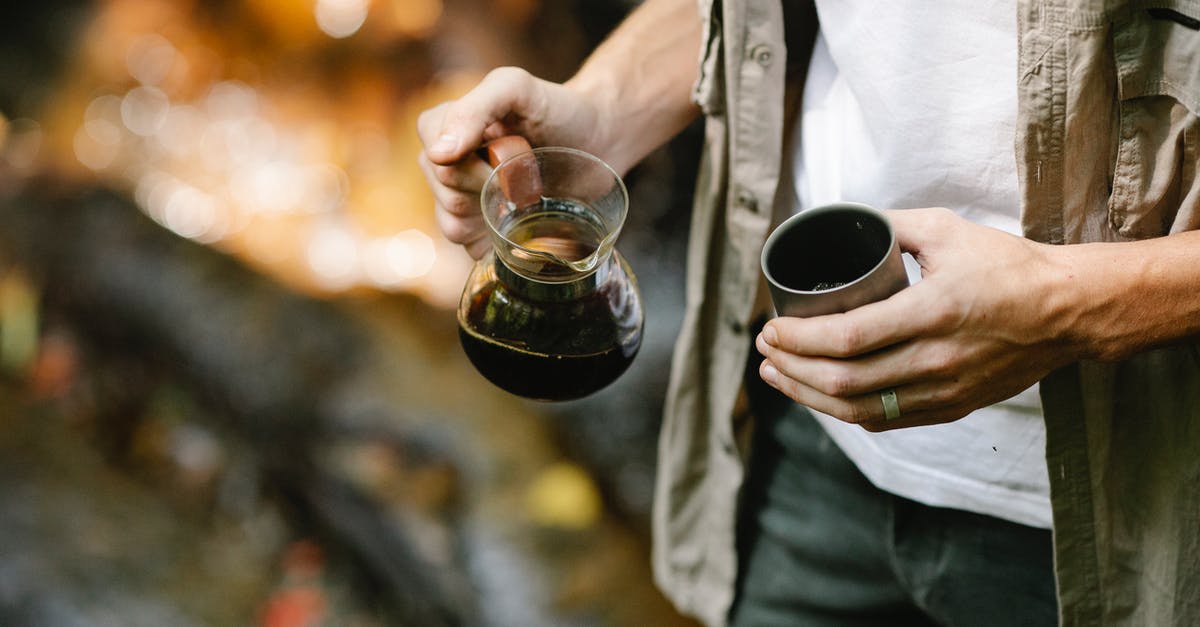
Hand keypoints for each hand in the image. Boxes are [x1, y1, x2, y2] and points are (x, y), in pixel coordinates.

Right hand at [416, 67, 609, 258]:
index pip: (434, 161)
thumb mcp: (516, 88)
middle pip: (447, 195)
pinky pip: (471, 249)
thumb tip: (436, 154)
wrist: (599, 139)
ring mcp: (462, 200)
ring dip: (495, 216)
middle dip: (491, 187)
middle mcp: (445, 165)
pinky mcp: (482, 229)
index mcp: (442, 127)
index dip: (473, 164)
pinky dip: (497, 242)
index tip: (511, 151)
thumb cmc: (557, 108)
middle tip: (526, 171)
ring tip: (526, 194)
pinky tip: (520, 222)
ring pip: (453, 226)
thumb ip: (474, 109)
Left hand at [755, 207, 1083, 431]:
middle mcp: (936, 359)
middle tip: (765, 349)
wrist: (1067, 311)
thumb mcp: (947, 230)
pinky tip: (820, 394)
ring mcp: (944, 390)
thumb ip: (890, 226)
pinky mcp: (951, 407)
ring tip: (777, 375)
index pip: (847, 339)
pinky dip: (844, 410)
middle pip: (843, 380)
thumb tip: (842, 223)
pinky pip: (886, 420)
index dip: (798, 339)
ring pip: (858, 409)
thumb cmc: (1008, 266)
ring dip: (808, 395)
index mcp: (933, 312)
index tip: (770, 328)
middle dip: (791, 367)